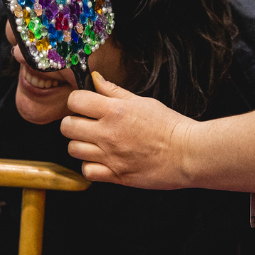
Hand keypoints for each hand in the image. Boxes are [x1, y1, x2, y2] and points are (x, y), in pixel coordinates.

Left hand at [61, 72, 197, 189]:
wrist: (188, 154)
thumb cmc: (169, 126)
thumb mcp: (142, 102)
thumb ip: (115, 92)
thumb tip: (96, 79)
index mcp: (115, 111)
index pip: (75, 101)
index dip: (77, 101)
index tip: (84, 105)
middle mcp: (108, 133)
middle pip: (67, 126)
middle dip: (73, 123)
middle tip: (85, 124)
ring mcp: (110, 156)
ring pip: (73, 149)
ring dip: (81, 145)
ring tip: (94, 143)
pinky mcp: (116, 175)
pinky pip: (87, 171)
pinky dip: (90, 166)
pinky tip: (101, 160)